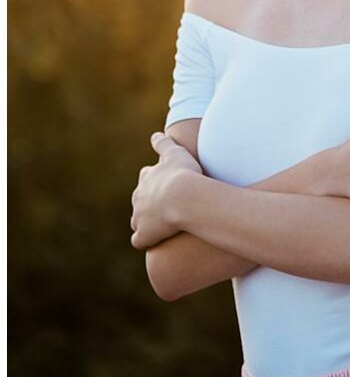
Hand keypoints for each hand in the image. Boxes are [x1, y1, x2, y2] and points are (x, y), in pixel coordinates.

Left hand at [130, 132, 202, 250]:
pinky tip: (156, 241)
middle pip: (140, 202)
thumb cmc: (184, 173)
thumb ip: (164, 143)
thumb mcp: (175, 152)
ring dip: (147, 223)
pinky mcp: (144, 234)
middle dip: (150, 204)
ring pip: (138, 221)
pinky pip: (139, 241)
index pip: (146, 179)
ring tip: (163, 226)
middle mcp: (138, 197)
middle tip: (168, 207)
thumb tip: (155, 134)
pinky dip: (146, 240)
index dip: (156, 184)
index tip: (168, 187)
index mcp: (146, 178)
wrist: (184, 197)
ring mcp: (139, 217)